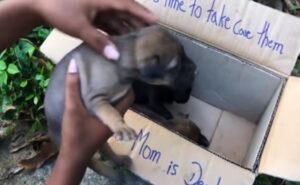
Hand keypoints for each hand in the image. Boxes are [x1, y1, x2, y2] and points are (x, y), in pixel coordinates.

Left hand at [34, 0, 157, 59]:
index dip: (143, 14)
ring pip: (117, 18)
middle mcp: (103, 1)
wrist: (37, 3)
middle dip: (138, 23)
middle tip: (151, 35)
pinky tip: (120, 42)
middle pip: (126, 12)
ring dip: (127, 29)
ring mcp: (97, 7)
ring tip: (138, 41)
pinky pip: (107, 23)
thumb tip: (116, 57)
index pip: (129, 5)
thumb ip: (99, 41)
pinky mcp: (91, 14)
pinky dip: (114, 32)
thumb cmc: (59, 9)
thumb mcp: (80, 27)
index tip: (157, 22)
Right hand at [46, 59, 133, 184]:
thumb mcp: (73, 109)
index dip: (127, 83)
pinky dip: (103, 100)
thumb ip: (73, 88)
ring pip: (114, 104)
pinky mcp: (102, 126)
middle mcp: (115, 119)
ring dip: (109, 93)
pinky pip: (106, 109)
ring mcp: (109, 124)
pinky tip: (93, 93)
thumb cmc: (76, 134)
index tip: (119, 70)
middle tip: (109, 71)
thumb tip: (74, 64)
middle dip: (117, 85)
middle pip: (121, 98)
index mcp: (115, 115)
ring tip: (101, 78)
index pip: (129, 96)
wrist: (72, 157)